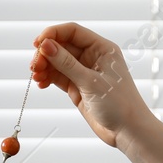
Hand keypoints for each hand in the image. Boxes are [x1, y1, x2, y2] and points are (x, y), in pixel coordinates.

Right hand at [30, 23, 152, 148]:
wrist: (128, 131)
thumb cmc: (119, 104)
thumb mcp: (90, 82)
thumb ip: (66, 63)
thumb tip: (46, 45)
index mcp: (102, 48)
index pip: (72, 31)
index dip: (53, 34)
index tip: (37, 44)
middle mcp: (93, 57)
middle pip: (62, 46)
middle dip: (46, 54)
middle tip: (34, 66)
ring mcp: (84, 72)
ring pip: (58, 62)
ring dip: (44, 67)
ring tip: (36, 77)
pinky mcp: (78, 87)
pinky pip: (58, 77)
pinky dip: (48, 78)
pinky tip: (40, 83)